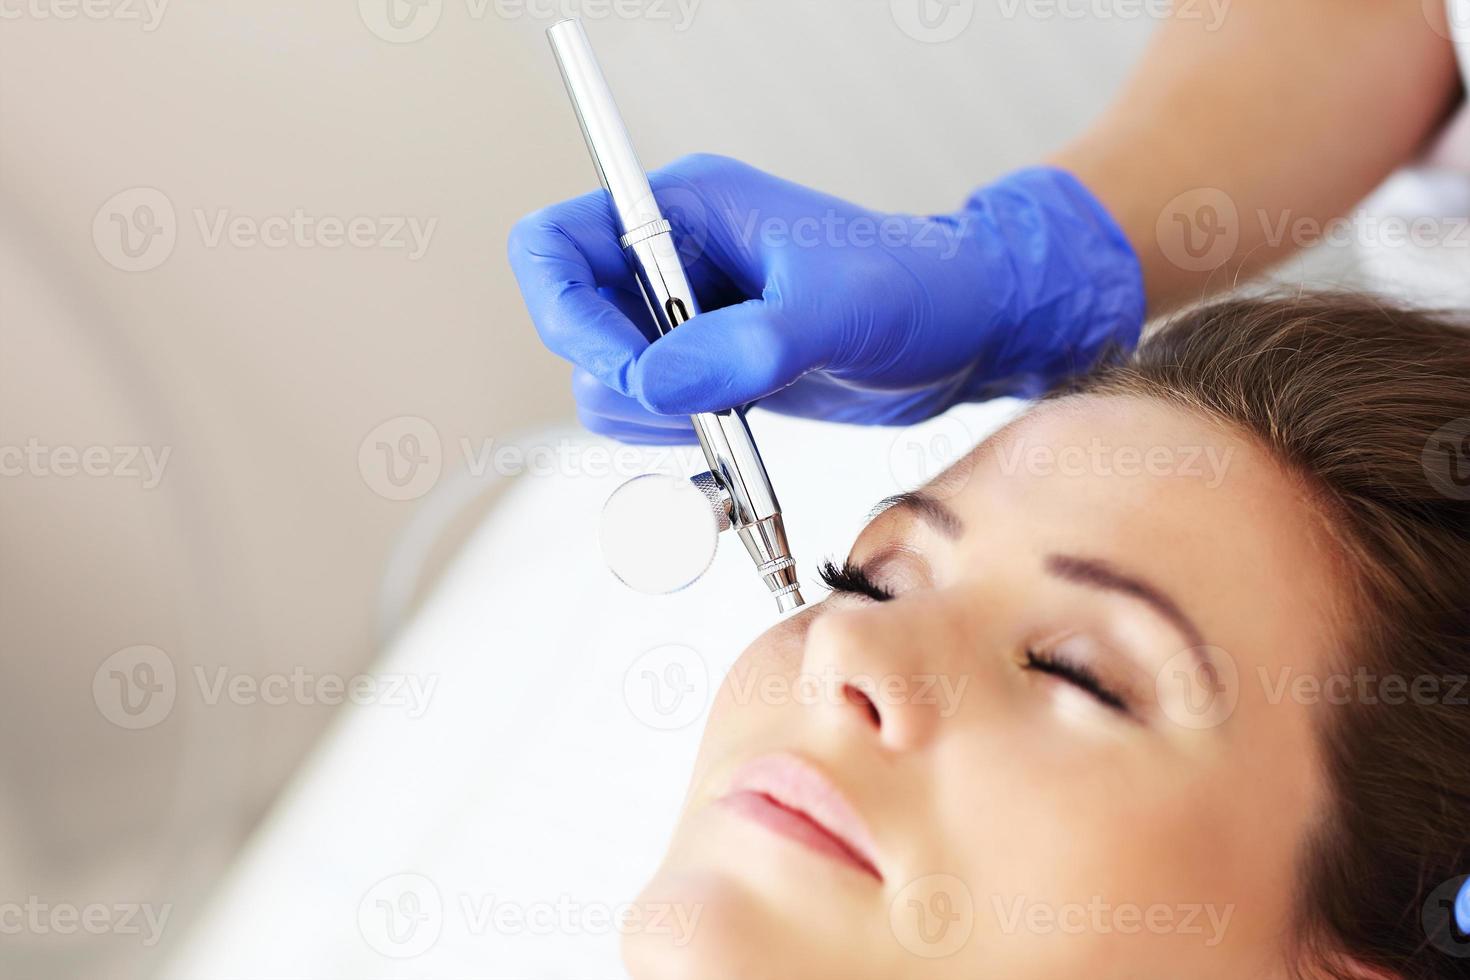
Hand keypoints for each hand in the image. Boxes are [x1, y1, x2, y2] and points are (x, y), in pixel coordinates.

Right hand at [508, 153, 1143, 443]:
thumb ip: (748, 345)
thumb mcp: (841, 311)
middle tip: (699, 409)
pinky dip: (680, 446)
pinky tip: (738, 448)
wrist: (971, 333)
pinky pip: (656, 417)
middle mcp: (676, 263)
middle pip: (575, 327)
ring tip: (735, 424)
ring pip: (611, 385)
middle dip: (623, 382)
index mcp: (688, 210)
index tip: (626, 370)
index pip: (555, 246)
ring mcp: (690, 321)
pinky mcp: (713, 370)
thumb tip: (653, 383)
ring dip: (654, 422)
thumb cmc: (921, 290)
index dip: (566, 314)